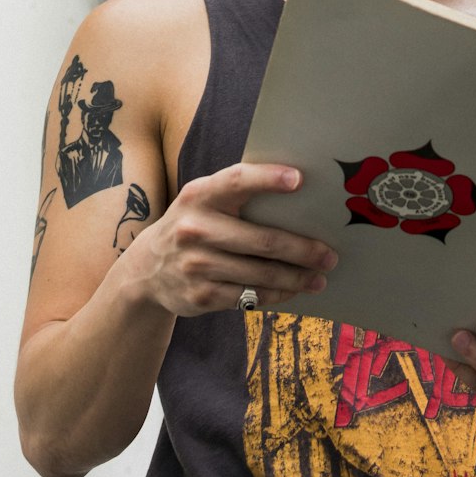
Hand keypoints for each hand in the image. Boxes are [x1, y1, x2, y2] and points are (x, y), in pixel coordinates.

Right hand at [123, 162, 336, 316]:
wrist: (146, 270)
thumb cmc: (193, 224)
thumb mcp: (202, 200)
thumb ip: (237, 193)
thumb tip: (299, 191)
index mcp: (199, 195)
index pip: (236, 181)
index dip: (267, 179)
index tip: (299, 179)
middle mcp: (195, 228)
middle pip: (262, 240)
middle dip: (303, 250)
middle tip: (330, 255)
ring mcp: (196, 265)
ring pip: (260, 274)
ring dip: (296, 278)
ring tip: (320, 277)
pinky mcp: (200, 295)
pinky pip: (249, 297)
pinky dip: (277, 295)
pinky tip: (293, 291)